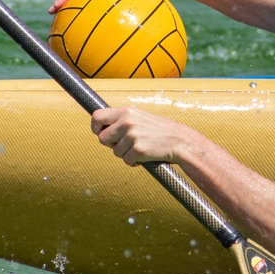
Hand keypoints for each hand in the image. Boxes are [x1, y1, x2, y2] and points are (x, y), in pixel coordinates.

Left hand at [91, 106, 208, 165]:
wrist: (179, 140)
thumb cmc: (158, 130)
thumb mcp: (139, 117)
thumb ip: (122, 120)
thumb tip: (101, 129)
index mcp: (126, 112)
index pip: (97, 116)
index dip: (95, 127)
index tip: (99, 132)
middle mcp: (127, 122)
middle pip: (102, 138)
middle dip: (111, 144)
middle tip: (125, 144)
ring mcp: (132, 136)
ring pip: (115, 152)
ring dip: (125, 154)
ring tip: (139, 148)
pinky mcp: (138, 150)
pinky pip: (126, 161)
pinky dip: (133, 162)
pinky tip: (144, 156)